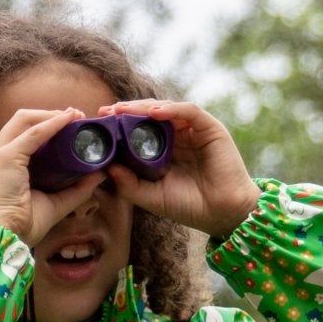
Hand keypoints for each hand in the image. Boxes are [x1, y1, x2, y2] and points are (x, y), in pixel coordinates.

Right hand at [0, 107, 104, 246]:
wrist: (3, 237)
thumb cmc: (22, 225)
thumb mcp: (55, 202)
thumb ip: (76, 189)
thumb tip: (100, 175)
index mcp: (2, 163)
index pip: (22, 133)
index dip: (47, 124)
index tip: (71, 124)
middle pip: (22, 120)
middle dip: (50, 114)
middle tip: (76, 117)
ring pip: (25, 119)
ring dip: (52, 114)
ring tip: (75, 115)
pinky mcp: (5, 157)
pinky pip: (33, 133)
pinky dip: (52, 123)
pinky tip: (68, 120)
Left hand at [100, 99, 260, 238]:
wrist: (222, 214)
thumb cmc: (189, 206)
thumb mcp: (151, 197)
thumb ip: (129, 185)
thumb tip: (106, 169)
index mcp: (164, 150)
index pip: (139, 130)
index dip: (120, 124)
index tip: (100, 123)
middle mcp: (179, 137)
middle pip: (150, 115)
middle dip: (127, 111)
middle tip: (106, 111)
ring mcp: (194, 131)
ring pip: (167, 109)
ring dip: (144, 107)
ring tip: (123, 109)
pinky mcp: (210, 128)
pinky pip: (189, 111)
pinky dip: (171, 109)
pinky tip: (153, 112)